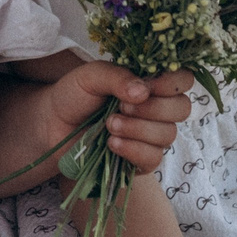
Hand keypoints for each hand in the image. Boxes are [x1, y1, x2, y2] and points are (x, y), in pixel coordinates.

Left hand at [51, 60, 193, 173]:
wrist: (53, 125)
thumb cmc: (74, 95)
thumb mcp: (91, 76)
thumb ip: (117, 76)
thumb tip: (143, 91)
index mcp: (150, 82)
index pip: (183, 80)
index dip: (170, 83)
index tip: (146, 86)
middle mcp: (157, 109)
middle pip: (182, 109)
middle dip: (152, 108)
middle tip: (121, 106)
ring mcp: (151, 136)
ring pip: (168, 134)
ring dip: (137, 129)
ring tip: (109, 124)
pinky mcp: (141, 160)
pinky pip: (153, 158)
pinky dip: (132, 149)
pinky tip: (111, 143)